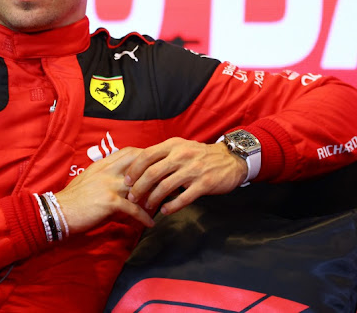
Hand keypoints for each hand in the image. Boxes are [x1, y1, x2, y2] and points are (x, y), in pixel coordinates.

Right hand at [55, 147, 155, 233]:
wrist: (58, 211)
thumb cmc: (72, 199)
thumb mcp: (88, 180)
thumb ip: (104, 176)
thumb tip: (120, 180)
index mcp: (102, 164)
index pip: (128, 152)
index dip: (144, 156)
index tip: (154, 164)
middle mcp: (107, 171)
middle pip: (138, 163)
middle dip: (154, 170)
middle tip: (166, 179)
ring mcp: (109, 185)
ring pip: (139, 185)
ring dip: (154, 196)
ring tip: (163, 203)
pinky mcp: (109, 201)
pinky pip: (134, 209)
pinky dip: (144, 217)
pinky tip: (151, 223)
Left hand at [124, 137, 246, 215]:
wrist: (231, 159)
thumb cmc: (200, 155)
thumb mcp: (181, 147)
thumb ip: (162, 155)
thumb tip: (138, 167)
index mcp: (173, 145)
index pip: (146, 156)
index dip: (133, 170)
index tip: (126, 181)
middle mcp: (181, 156)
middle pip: (152, 173)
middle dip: (139, 188)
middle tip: (132, 198)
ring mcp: (193, 170)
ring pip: (165, 187)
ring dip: (152, 199)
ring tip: (147, 206)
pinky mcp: (204, 184)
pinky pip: (183, 198)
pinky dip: (171, 206)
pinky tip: (165, 211)